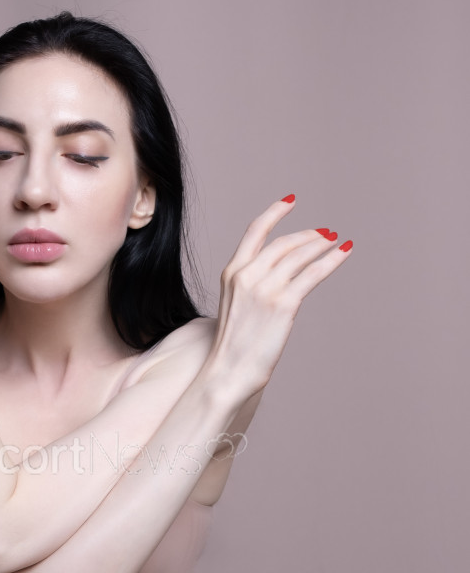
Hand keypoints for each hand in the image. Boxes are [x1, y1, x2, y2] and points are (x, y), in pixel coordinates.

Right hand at [209, 195, 353, 399]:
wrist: (228, 372)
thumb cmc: (233, 348)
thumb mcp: (235, 307)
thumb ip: (251, 288)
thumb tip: (278, 283)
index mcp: (232, 273)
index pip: (255, 232)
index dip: (274, 212)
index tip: (291, 201)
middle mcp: (247, 275)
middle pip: (283, 242)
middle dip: (307, 235)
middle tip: (325, 233)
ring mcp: (266, 288)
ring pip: (300, 255)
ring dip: (321, 244)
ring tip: (335, 240)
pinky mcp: (284, 303)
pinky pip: (313, 273)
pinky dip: (332, 259)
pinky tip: (344, 251)